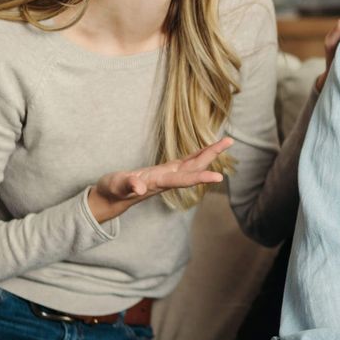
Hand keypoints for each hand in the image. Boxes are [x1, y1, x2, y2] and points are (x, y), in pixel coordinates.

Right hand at [88, 137, 234, 222]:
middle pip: (194, 167)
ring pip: (193, 163)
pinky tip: (206, 150)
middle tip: (230, 141)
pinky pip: (185, 161)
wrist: (110, 199)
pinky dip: (197, 154)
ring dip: (209, 153)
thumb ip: (128, 186)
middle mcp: (167, 179)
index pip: (183, 180)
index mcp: (158, 183)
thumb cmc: (112, 191)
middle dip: (212, 155)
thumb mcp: (116, 186)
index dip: (200, 178)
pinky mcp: (164, 171)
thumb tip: (140, 188)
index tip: (219, 178)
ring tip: (226, 141)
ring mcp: (167, 175)